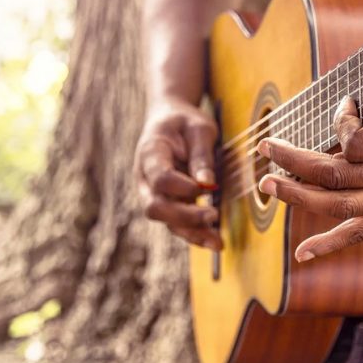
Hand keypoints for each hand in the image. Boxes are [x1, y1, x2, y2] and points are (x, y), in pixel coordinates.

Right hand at [134, 102, 221, 249]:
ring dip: (192, 233)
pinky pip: (177, 224)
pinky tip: (214, 241)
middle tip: (213, 216)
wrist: (169, 119)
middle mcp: (145, 178)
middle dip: (184, 217)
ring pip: (166, 221)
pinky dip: (195, 233)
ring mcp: (153, 193)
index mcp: (150, 153)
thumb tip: (207, 185)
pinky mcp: (167, 203)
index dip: (181, 187)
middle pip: (156, 207)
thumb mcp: (199, 128)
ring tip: (218, 243)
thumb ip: (202, 156)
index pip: (159, 177)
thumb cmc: (185, 122)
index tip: (206, 188)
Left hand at [257, 82, 362, 261]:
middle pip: (336, 172)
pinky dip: (330, 244)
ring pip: (340, 204)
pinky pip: (362, 232)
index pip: (357, 139)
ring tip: (268, 184)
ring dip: (298, 196)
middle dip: (293, 159)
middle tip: (266, 147)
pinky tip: (303, 255)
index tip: (344, 105)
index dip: (339, 122)